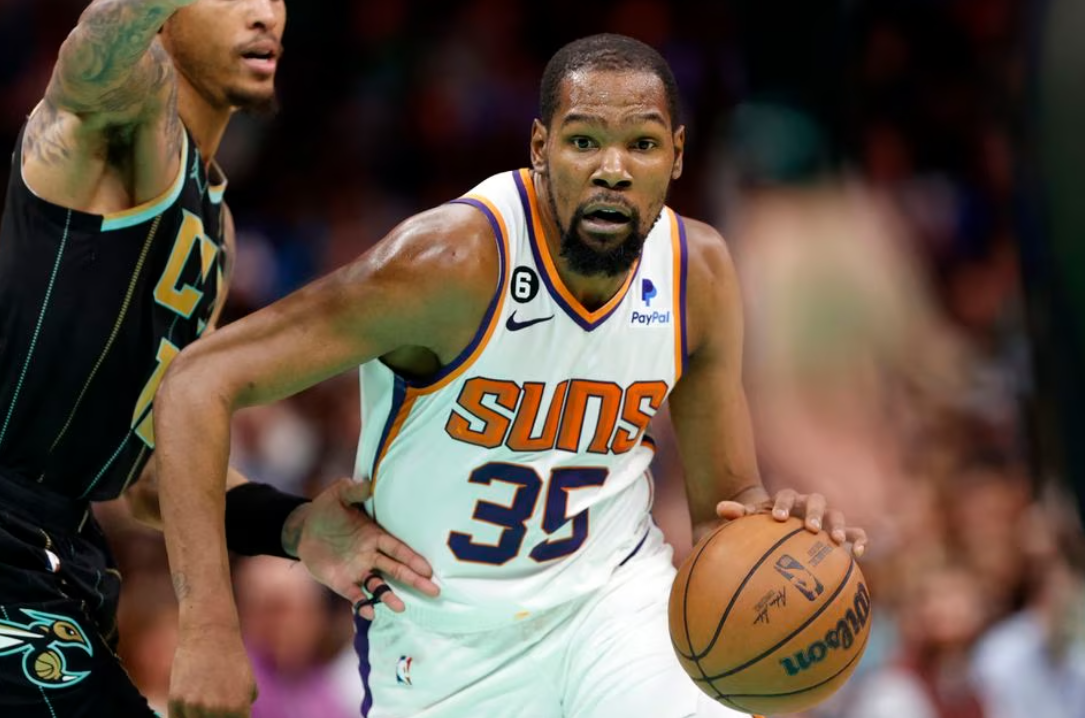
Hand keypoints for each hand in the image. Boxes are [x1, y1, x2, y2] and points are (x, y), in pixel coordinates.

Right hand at [168, 627, 254, 716]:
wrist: (210, 634)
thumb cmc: (233, 660)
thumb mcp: (248, 686)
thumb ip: (243, 709)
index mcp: (238, 709)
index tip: (229, 717)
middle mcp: (215, 711)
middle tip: (215, 712)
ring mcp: (193, 707)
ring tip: (204, 704)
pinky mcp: (175, 701)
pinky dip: (185, 717)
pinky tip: (191, 710)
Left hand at [287, 477, 439, 618]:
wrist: (304, 529)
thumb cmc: (326, 510)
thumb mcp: (338, 495)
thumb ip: (353, 490)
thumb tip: (368, 483)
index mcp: (375, 536)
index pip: (398, 549)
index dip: (413, 559)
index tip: (428, 569)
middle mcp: (371, 556)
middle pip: (397, 570)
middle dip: (415, 580)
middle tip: (434, 591)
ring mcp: (358, 571)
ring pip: (379, 585)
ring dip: (389, 597)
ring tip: (400, 608)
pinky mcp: (342, 583)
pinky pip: (355, 595)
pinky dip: (362, 603)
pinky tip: (370, 612)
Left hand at [715, 488, 868, 556]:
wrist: (784, 530)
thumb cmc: (765, 527)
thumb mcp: (751, 522)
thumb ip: (738, 514)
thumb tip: (720, 508)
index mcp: (786, 500)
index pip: (784, 495)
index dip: (782, 504)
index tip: (777, 518)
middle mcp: (808, 505)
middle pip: (815, 501)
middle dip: (813, 512)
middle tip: (809, 527)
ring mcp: (827, 518)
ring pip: (837, 515)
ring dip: (837, 525)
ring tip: (835, 541)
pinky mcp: (842, 533)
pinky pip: (855, 533)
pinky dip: (859, 539)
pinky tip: (858, 554)